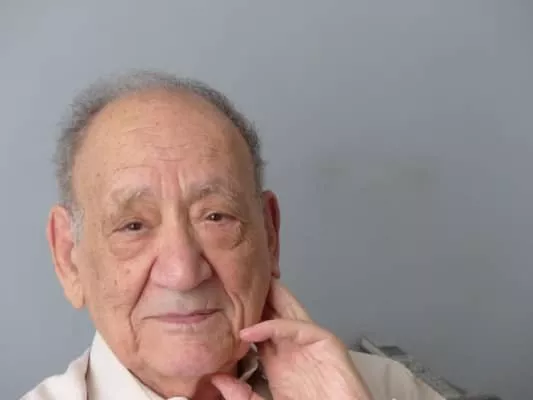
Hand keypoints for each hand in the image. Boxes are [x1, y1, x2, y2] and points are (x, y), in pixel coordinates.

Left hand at [211, 279, 371, 398]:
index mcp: (278, 361)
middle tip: (234, 281)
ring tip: (245, 283)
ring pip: (287, 310)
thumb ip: (243, 395)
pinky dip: (272, 327)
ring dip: (268, 297)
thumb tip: (218, 380)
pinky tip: (250, 331)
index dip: (243, 315)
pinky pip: (295, 327)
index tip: (222, 305)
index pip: (259, 329)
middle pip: (274, 312)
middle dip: (256, 297)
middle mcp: (293, 347)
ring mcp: (310, 341)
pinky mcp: (326, 341)